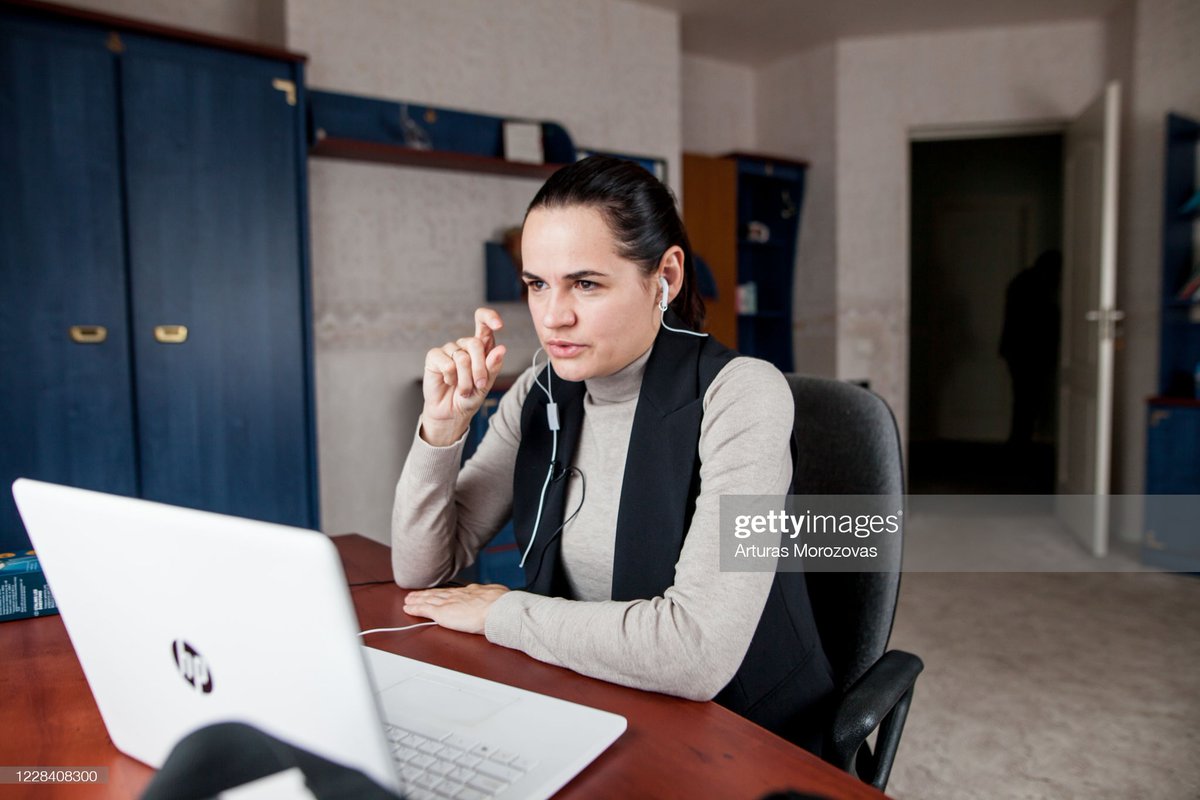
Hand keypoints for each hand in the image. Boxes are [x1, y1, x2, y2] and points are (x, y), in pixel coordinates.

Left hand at [403, 584, 508, 634]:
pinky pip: (424, 609)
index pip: (453, 591)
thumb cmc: (502, 605)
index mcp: (472, 591)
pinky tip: (408, 608)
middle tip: (416, 593)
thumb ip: (494, 596)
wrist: (497, 610)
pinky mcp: (442, 612)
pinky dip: (415, 608)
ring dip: (417, 599)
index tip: (438, 592)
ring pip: (428, 599)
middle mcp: (458, 595)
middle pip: (438, 593)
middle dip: (426, 593)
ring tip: (409, 599)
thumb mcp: (499, 595)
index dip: (443, 591)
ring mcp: (449, 603)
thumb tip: (499, 597)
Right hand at [421, 308, 506, 445]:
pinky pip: (447, 364)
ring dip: (465, 380)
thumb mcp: (485, 384)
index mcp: (481, 347)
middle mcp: (465, 345)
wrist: (451, 412)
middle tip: (479, 385)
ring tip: (464, 391)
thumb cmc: (470, 396)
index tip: (499, 325)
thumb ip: (493, 367)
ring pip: (462, 358)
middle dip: (480, 368)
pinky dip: (451, 378)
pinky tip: (449, 382)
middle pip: (475, 344)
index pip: (484, 322)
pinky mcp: (434, 356)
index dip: (490, 318)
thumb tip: (501, 349)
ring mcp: (449, 349)